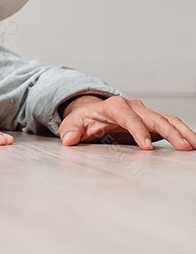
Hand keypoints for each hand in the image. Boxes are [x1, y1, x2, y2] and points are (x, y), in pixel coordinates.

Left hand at [59, 95, 195, 150]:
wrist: (93, 114)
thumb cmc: (84, 120)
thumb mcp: (72, 124)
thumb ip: (70, 131)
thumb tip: (69, 140)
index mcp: (114, 106)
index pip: (128, 117)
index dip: (138, 130)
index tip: (146, 146)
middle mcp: (134, 107)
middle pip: (155, 118)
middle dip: (170, 132)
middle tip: (183, 147)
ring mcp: (146, 114)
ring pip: (168, 121)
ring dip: (183, 132)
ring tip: (194, 146)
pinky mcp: (153, 123)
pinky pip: (172, 126)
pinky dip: (184, 134)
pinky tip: (194, 144)